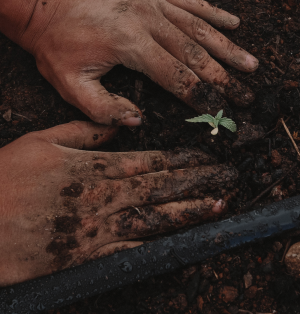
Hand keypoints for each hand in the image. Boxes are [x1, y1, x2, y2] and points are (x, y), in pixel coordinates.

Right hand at [0, 121, 237, 285]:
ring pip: (154, 218)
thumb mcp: (44, 140)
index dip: (181, 159)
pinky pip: (131, 248)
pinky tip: (181, 239)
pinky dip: (158, 243)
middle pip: (160, 187)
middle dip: (197, 182)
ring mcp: (100, 227)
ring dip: (188, 211)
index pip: (150, 161)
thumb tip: (117, 125)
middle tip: (227, 179)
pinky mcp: (90, 253)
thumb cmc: (8, 176)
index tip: (206, 157)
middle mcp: (104, 196)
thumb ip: (84, 131)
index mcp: (94, 167)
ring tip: (217, 206)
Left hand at [22, 0, 257, 125]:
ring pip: (198, 27)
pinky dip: (212, 14)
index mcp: (129, 43)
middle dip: (222, 78)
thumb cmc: (58, 50)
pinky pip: (188, 2)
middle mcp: (146, 18)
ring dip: (227, 48)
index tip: (220, 111)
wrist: (46, 11)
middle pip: (194, 53)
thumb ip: (105, 110)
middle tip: (246, 95)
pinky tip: (233, 22)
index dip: (200, 96)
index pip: (175, 76)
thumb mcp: (72, 87)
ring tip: (250, 64)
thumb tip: (138, 121)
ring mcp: (150, 0)